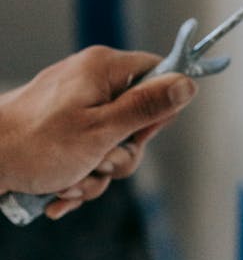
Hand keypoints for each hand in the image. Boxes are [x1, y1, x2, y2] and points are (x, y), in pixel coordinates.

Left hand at [0, 45, 196, 217]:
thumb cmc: (36, 143)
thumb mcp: (102, 130)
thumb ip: (147, 107)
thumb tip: (189, 83)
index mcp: (105, 69)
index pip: (159, 73)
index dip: (160, 108)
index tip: (142, 133)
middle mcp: (93, 82)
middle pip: (137, 119)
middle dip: (120, 155)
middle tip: (98, 162)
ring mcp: (77, 106)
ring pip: (113, 145)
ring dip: (96, 173)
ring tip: (69, 180)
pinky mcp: (63, 130)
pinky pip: (89, 154)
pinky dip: (78, 177)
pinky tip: (58, 190)